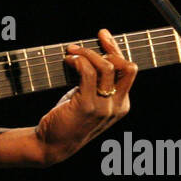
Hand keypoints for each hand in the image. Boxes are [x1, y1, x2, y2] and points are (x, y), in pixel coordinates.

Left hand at [35, 29, 135, 162]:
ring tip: (70, 52)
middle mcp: (117, 106)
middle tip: (83, 45)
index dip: (116, 50)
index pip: (128, 70)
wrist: (52, 145)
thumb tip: (95, 52)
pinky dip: (78, 61)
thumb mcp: (88, 99)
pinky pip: (88, 73)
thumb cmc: (68, 119)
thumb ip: (97, 82)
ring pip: (106, 67)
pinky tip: (68, 60)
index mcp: (122, 104)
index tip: (102, 35)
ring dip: (87, 53)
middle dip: (107, 49)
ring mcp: (103, 107)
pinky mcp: (87, 106)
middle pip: (125, 67)